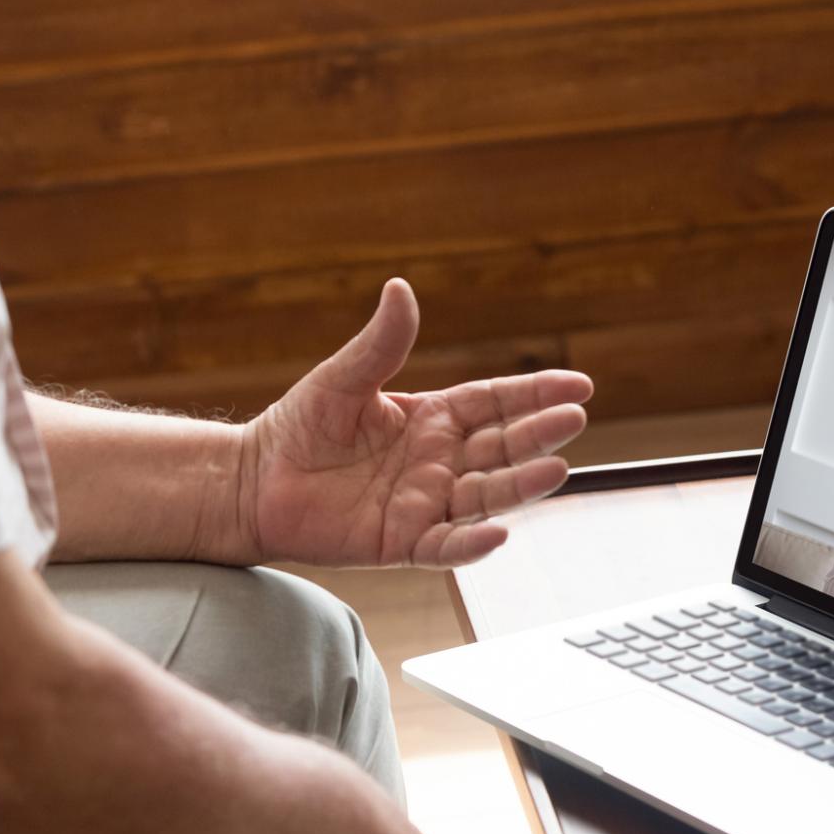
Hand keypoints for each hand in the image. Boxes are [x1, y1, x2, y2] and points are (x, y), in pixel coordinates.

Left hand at [236, 279, 593, 567]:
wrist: (254, 482)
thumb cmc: (299, 427)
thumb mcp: (344, 378)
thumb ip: (380, 342)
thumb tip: (400, 288)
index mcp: (433, 418)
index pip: (496, 402)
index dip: (535, 394)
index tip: (578, 385)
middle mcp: (439, 461)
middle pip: (502, 447)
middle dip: (539, 434)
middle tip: (573, 420)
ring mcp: (426, 502)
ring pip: (486, 495)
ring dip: (522, 486)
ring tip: (556, 470)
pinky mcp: (402, 542)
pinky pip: (445, 545)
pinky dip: (471, 544)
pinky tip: (499, 534)